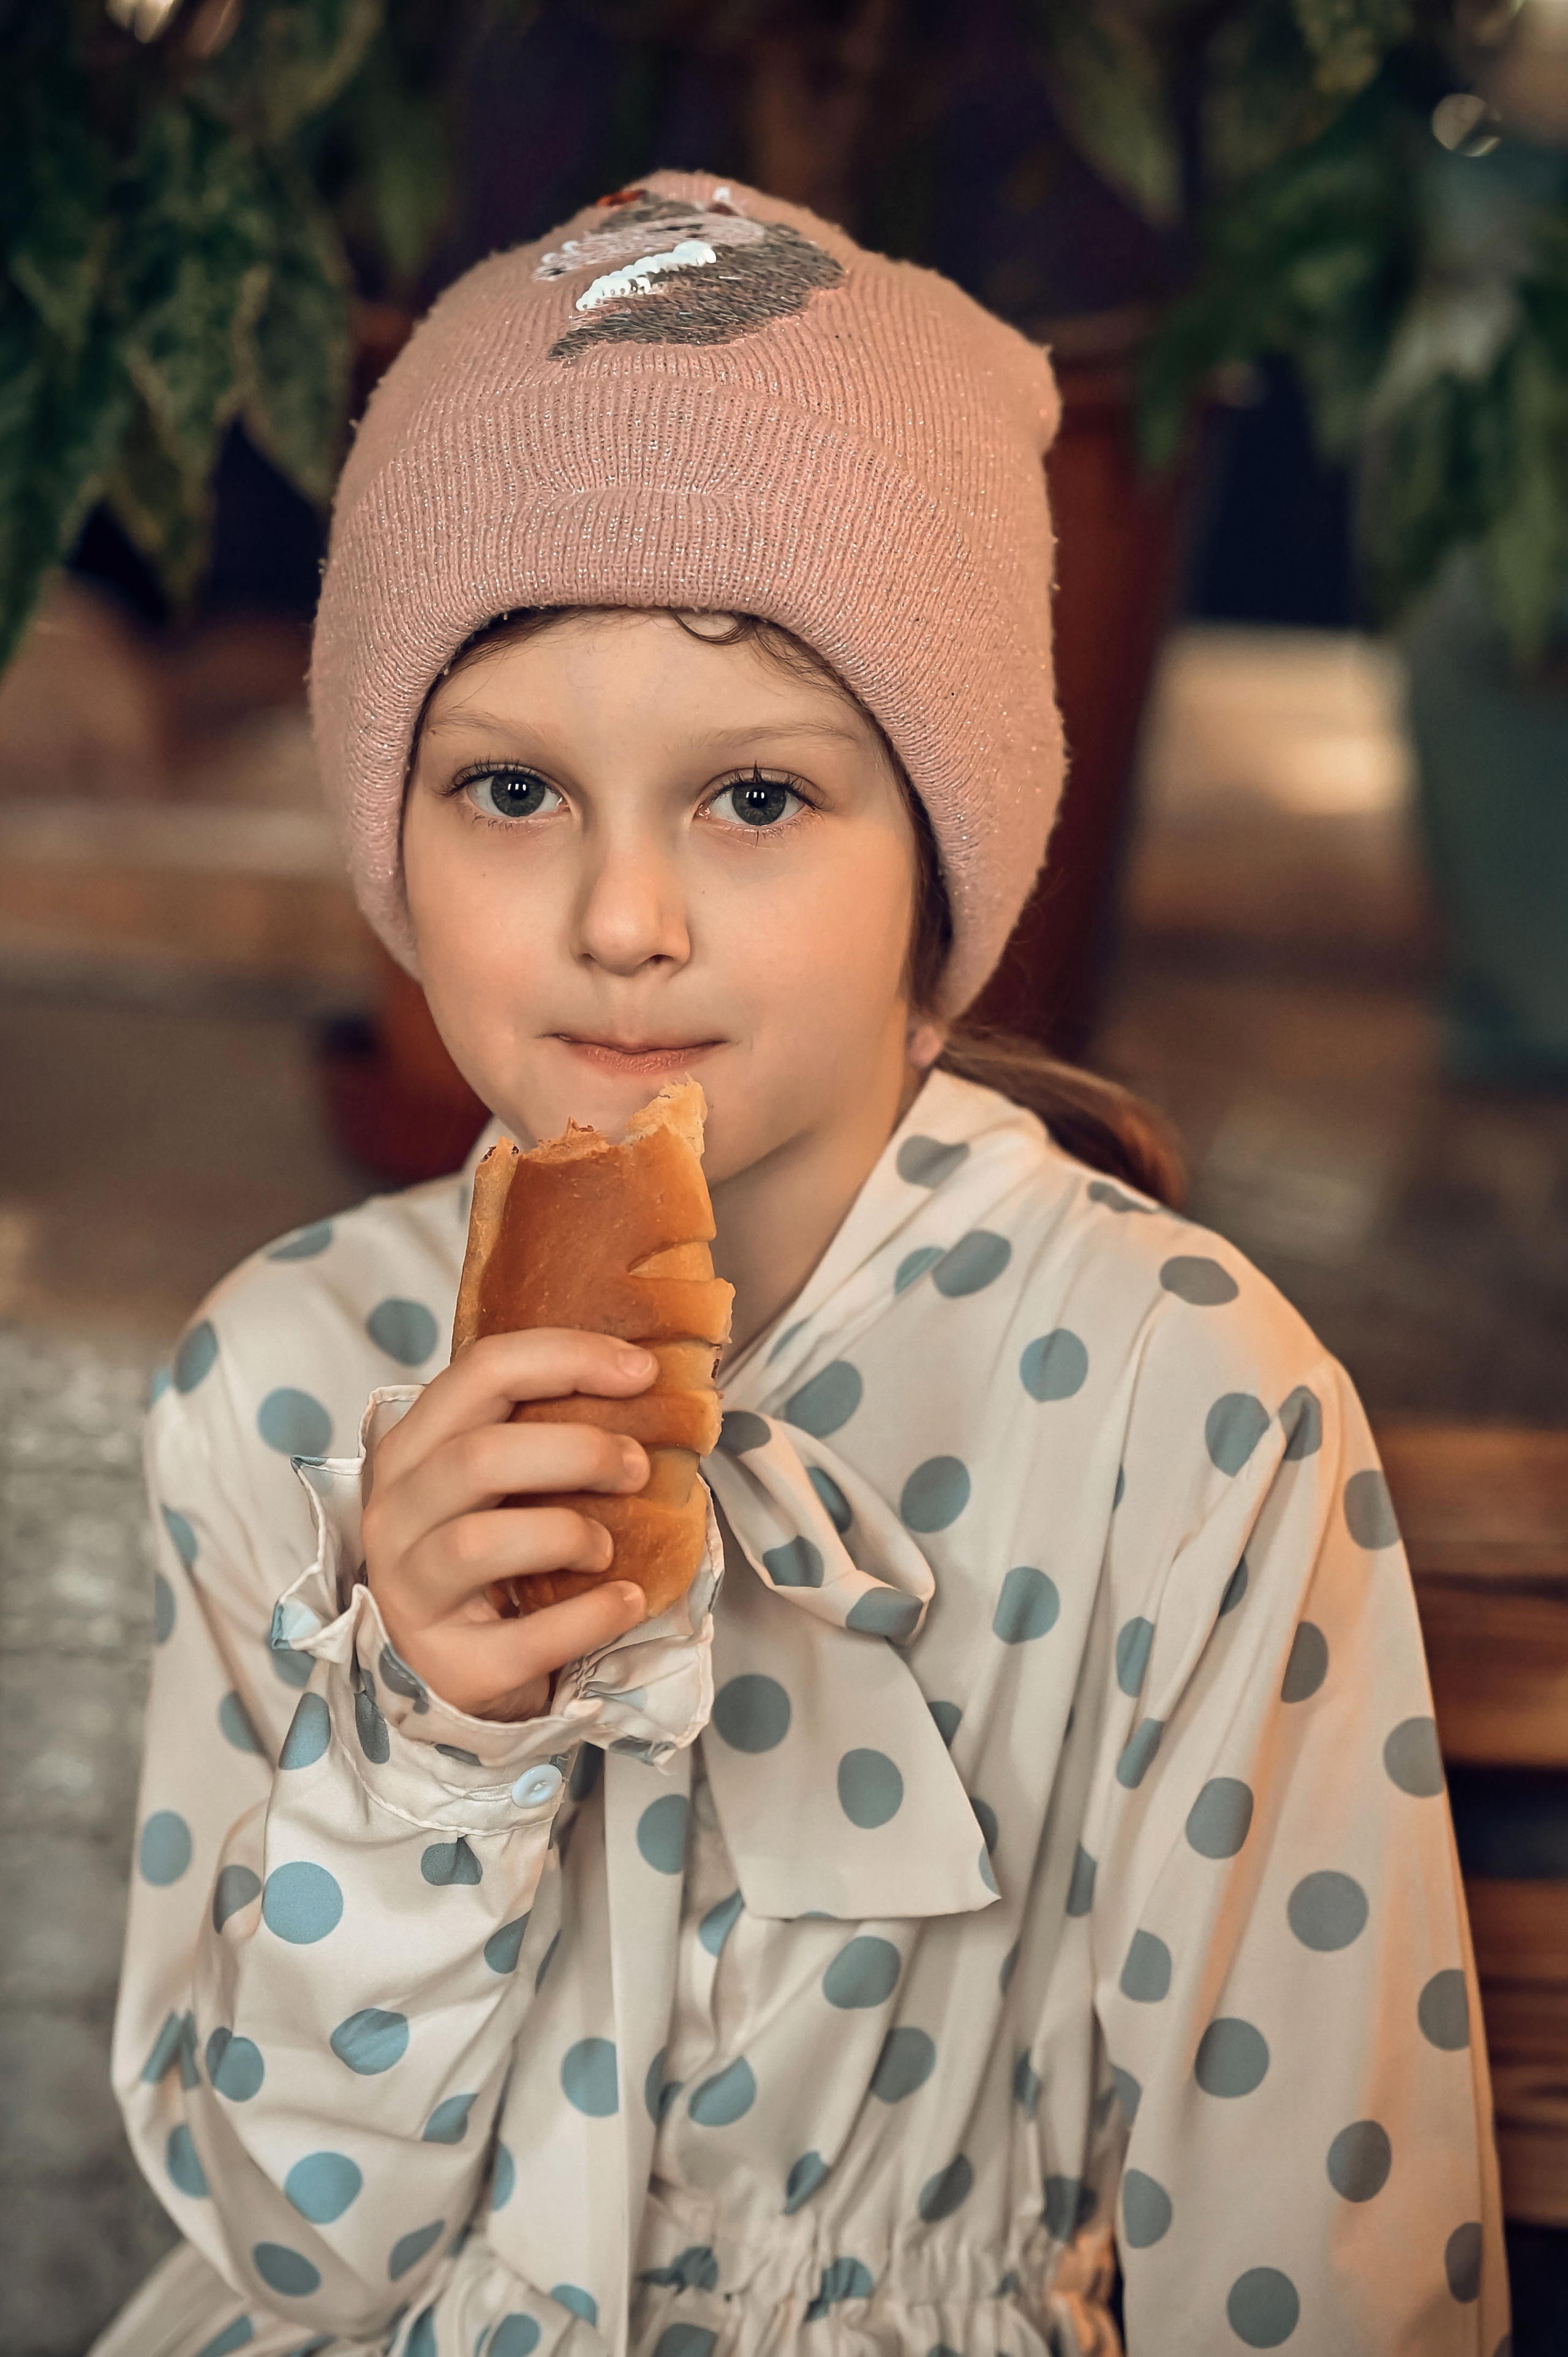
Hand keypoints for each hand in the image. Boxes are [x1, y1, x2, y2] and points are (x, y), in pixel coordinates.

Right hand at [361, 1330, 655, 1720]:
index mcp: (413, 1450)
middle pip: (478, 1456)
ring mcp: (411, 1594)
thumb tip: (644, 1382)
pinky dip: (589, 1616)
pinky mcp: (449, 1666)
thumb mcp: (497, 1483)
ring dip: (568, 1534)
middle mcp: (396, 1515)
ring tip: (607, 1548)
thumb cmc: (490, 1556)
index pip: (482, 1372)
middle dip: (578, 1451)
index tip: (641, 1370)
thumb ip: (539, 1431)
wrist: (452, 1671)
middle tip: (638, 1466)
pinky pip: (523, 1637)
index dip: (567, 1358)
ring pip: (479, 1542)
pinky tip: (627, 1601)